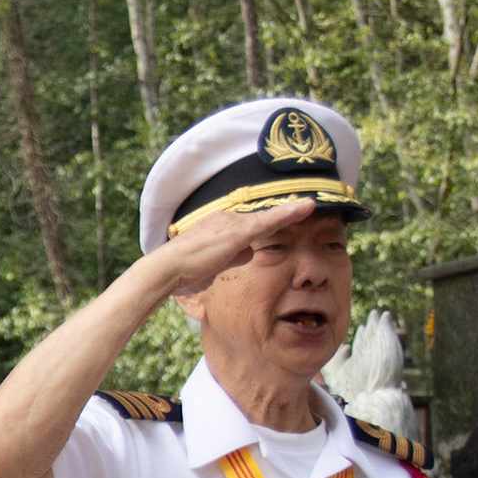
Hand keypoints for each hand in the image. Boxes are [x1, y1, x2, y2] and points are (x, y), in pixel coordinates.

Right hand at [157, 198, 314, 297]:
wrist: (167, 270)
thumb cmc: (184, 273)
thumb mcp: (212, 265)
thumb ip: (232, 256)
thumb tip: (249, 253)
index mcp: (218, 227)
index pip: (249, 224)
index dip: (270, 222)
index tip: (289, 215)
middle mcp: (225, 220)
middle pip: (260, 220)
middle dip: (284, 214)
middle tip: (309, 206)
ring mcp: (231, 224)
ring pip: (266, 219)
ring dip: (289, 213)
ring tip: (310, 204)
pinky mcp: (237, 232)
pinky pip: (268, 221)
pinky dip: (287, 214)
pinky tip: (306, 208)